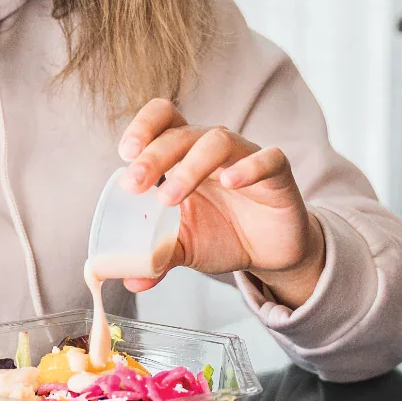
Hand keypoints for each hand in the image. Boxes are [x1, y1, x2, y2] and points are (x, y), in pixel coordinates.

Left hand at [116, 99, 326, 308]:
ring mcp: (244, 156)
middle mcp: (210, 147)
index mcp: (182, 154)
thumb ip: (155, 256)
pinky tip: (230, 181)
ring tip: (170, 198)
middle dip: (153, 155)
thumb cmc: (221, 235)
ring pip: (217, 141)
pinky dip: (248, 167)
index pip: (162, 119)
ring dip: (189, 166)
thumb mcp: (183, 246)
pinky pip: (268, 159)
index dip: (142, 127)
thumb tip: (130, 281)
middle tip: (135, 183)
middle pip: (181, 132)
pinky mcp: (277, 172)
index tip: (124, 154)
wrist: (268, 253)